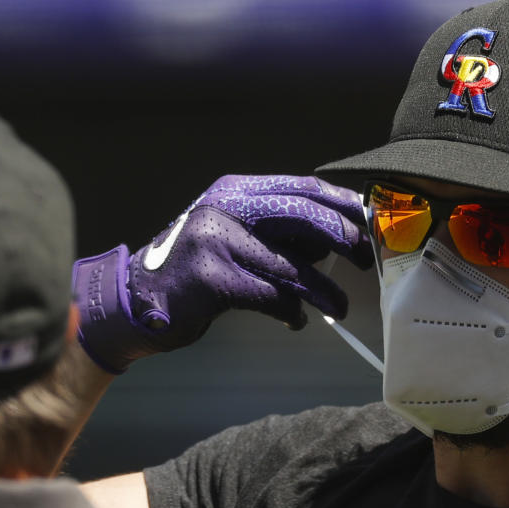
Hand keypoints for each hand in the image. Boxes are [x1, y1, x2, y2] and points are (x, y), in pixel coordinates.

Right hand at [72, 175, 373, 373]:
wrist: (138, 299)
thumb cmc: (199, 269)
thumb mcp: (237, 234)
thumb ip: (281, 231)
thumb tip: (340, 237)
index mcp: (236, 190)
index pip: (303, 187)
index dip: (343, 205)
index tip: (370, 223)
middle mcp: (225, 207)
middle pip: (304, 216)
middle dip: (343, 238)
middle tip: (364, 260)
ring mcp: (215, 239)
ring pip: (291, 265)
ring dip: (324, 290)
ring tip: (340, 306)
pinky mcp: (211, 278)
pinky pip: (271, 296)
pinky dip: (290, 312)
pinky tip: (295, 320)